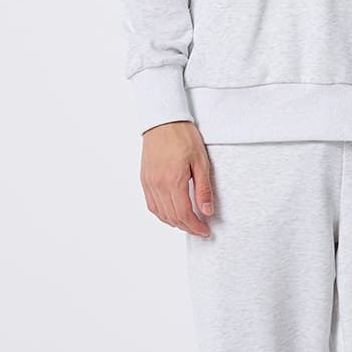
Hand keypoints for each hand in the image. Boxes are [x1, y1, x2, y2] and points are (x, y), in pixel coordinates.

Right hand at [140, 120, 213, 237]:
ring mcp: (149, 183)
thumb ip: (203, 188)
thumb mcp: (201, 161)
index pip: (184, 214)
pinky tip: (172, 213)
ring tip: (188, 223)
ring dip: (175, 223)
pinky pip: (151, 205)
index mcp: (173, 181)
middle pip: (172, 217)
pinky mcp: (144, 179)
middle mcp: (158, 185)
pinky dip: (162, 214)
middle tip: (200, 229)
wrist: (163, 120)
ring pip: (160, 214)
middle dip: (187, 227)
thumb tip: (207, 211)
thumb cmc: (183, 136)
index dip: (195, 227)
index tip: (205, 231)